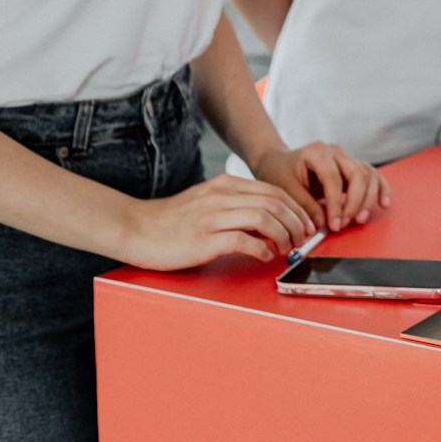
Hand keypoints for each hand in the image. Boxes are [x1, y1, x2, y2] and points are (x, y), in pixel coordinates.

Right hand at [119, 175, 315, 269]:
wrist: (135, 228)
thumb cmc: (172, 221)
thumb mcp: (207, 202)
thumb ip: (235, 205)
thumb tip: (268, 220)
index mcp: (225, 185)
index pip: (273, 191)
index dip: (296, 208)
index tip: (305, 224)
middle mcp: (221, 196)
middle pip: (275, 202)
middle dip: (297, 222)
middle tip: (303, 239)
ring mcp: (212, 217)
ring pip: (264, 217)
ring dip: (284, 234)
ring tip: (287, 248)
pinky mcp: (204, 239)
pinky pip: (244, 240)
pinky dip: (262, 249)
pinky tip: (265, 256)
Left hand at [251, 142, 390, 232]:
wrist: (279, 162)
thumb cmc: (280, 173)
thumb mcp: (284, 188)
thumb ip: (304, 205)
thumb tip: (321, 224)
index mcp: (318, 152)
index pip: (334, 178)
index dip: (336, 204)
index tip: (334, 225)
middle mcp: (336, 152)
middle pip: (358, 174)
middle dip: (355, 202)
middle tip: (346, 224)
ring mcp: (347, 159)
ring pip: (369, 175)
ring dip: (368, 199)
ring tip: (360, 219)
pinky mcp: (353, 168)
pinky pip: (373, 176)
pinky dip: (380, 189)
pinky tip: (383, 204)